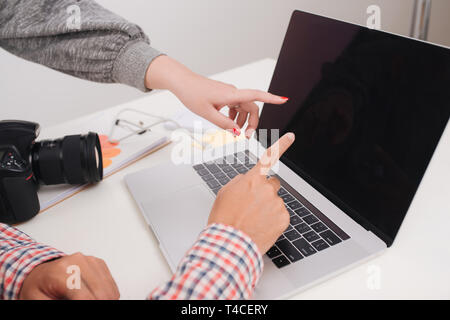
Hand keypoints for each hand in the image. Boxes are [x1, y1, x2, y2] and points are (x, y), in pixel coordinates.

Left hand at [19, 252, 119, 299]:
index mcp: (60, 272)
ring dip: (104, 299)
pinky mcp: (99, 263)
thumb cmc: (38, 288)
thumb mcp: (38, 301)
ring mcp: (91, 261)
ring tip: (88, 300)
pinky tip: (93, 296)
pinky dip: (107, 295)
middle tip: (86, 305)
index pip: (84, 297)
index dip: (90, 306)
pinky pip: (112, 285)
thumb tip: (81, 301)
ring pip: (110, 291)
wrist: (40, 273)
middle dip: (98, 302)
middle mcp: (78, 262)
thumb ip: (56, 303)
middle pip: (101, 294)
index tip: (88, 310)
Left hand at [145, 55, 287, 137]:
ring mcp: (228, 93)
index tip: (283, 100)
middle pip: (251, 107)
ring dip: (242, 120)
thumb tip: (236, 131)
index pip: (256, 95)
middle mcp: (232, 92)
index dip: (271, 98)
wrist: (182, 82)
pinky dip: (234, 116)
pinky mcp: (224, 94)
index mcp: (231, 95)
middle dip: (252, 122)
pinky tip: (227, 122)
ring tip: (233, 131)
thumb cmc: (192, 94)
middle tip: (246, 137)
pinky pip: (235, 106)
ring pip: (243, 107)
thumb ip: (223, 123)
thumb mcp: (207, 114)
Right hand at [207, 133, 294, 253]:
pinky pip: (280, 215)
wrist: (230, 243)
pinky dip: (273, 220)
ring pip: (275, 202)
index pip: (268, 158)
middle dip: (265, 192)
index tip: (292, 136)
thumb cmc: (224, 219)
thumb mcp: (225, 193)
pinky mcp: (284, 218)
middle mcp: (267, 189)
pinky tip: (261, 227)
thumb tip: (247, 180)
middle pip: (272, 184)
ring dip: (268, 208)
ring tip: (253, 220)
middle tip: (253, 206)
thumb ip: (239, 181)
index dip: (282, 145)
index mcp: (252, 180)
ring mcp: (277, 203)